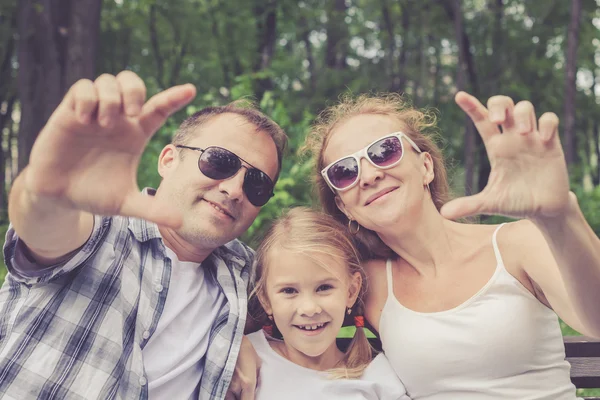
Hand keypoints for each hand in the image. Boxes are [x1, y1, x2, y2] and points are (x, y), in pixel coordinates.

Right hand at [24, 71, 195, 227]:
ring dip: (110, 97)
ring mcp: (94, 113)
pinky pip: (81, 87)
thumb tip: (179, 222)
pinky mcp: (69, 112)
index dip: (175, 98)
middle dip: (135, 90)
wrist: (59, 196)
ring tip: (104, 124)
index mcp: (135, 135)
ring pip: (108, 80)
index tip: (191, 90)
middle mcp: (117, 120)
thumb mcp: (125, 203)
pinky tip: (84, 119)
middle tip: (133, 113)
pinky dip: (87, 97)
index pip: (159, 109)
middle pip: (132, 83)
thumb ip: (151, 210)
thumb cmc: (94, 193)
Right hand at [225, 336, 259, 399]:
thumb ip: (258, 376)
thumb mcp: (258, 362)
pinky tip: (228, 387)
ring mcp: (225, 384)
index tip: (252, 397)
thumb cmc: (245, 349)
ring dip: (233, 396)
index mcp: (248, 383)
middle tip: (244, 391)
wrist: (229, 339)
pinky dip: (225, 392)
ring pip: (228, 399)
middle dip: (241, 398)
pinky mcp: (217, 380)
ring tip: (236, 389)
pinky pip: (221, 392)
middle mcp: (236, 387)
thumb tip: (258, 384)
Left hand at [440, 92, 569, 219]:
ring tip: (524, 132)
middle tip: (498, 119)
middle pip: (503, 105)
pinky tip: (544, 138)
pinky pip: (550, 120)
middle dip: (499, 104)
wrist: (544, 210)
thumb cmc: (516, 202)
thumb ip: (469, 205)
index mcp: (496, 148)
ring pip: (526, 108)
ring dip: (523, 114)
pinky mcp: (551, 144)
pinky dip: (547, 124)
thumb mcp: (491, 203)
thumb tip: (443, 213)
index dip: (472, 107)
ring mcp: (532, 139)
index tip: (459, 96)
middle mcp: (512, 139)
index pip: (481, 121)